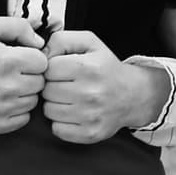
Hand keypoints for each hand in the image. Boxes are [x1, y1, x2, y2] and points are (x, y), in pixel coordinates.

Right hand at [0, 17, 46, 132]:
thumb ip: (19, 26)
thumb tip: (40, 43)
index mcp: (8, 61)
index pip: (43, 62)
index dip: (32, 58)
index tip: (18, 58)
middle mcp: (8, 87)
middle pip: (40, 82)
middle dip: (29, 75)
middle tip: (10, 72)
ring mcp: (4, 108)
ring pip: (33, 100)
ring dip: (24, 93)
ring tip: (4, 86)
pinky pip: (24, 118)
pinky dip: (17, 110)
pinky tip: (2, 100)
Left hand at [42, 29, 165, 144]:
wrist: (134, 95)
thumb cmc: (106, 67)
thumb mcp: (89, 42)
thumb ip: (61, 40)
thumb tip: (41, 55)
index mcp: (89, 68)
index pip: (48, 69)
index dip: (51, 68)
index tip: (62, 70)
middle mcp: (91, 93)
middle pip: (47, 91)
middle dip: (52, 86)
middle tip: (66, 85)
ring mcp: (91, 116)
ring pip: (49, 111)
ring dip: (55, 104)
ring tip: (70, 98)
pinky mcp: (90, 133)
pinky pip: (57, 129)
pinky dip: (61, 122)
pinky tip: (72, 113)